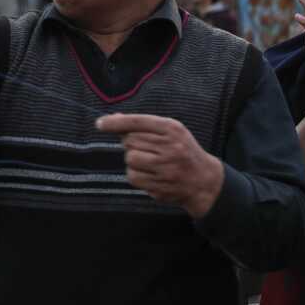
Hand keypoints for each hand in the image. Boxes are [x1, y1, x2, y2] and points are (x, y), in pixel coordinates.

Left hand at [96, 114, 224, 218]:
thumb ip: (144, 125)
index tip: (100, 123)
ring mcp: (165, 168)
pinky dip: (137, 175)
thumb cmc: (182, 151)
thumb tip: (114, 119)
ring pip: (130, 159)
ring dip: (134, 161)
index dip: (116, 123)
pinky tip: (151, 174)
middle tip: (149, 149)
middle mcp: (170, 147)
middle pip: (130, 141)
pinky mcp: (160, 185)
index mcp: (172, 129)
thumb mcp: (170, 132)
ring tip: (151, 163)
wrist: (203, 180)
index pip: (137, 122)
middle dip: (133, 144)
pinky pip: (133, 176)